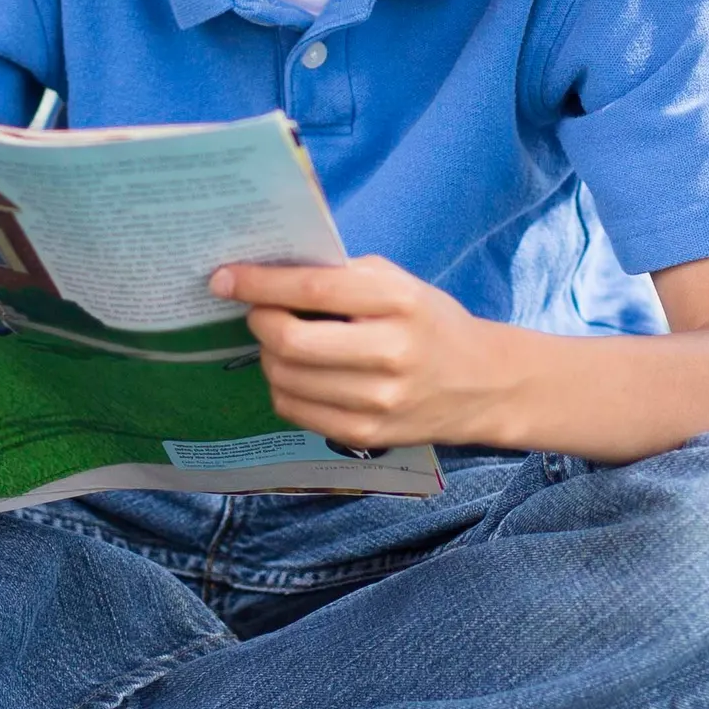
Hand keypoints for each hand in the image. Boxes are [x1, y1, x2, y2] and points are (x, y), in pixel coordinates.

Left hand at [215, 257, 517, 450]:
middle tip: (257, 311)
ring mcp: (378, 401)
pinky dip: (282, 388)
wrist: (483, 383)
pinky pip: (295, 411)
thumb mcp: (397, 284)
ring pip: (285, 379)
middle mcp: (390, 353)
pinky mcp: (367, 435)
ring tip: (280, 342)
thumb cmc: (428, 322)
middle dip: (259, 321)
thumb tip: (268, 273)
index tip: (225, 277)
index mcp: (398, 303)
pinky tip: (296, 373)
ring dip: (268, 356)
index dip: (259, 283)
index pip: (313, 289)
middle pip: (291, 341)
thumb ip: (340, 276)